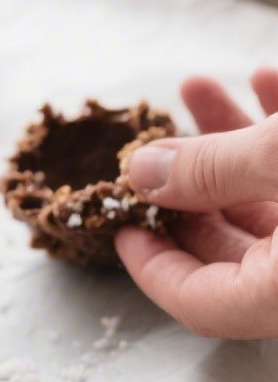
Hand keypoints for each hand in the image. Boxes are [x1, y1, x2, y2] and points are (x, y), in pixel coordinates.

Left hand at [116, 72, 277, 338]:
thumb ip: (213, 168)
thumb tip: (143, 172)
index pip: (196, 301)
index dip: (148, 262)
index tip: (119, 223)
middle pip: (231, 249)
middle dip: (188, 182)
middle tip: (153, 144)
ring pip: (270, 207)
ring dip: (233, 146)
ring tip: (196, 89)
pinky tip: (265, 80)